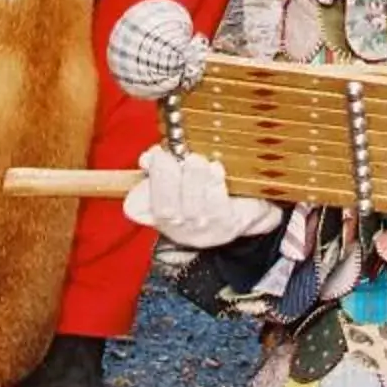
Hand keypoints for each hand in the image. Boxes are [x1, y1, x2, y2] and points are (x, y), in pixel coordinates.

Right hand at [121, 145, 280, 249]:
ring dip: (192, 181)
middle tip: (170, 155)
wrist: (248, 205)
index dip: (139, 186)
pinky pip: (218, 210)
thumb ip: (162, 165)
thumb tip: (149, 158)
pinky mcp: (228, 227)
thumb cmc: (210, 186)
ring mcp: (204, 231)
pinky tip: (216, 170)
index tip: (150, 159)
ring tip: (196, 160)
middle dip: (165, 179)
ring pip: (192, 210)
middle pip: (165, 210)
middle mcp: (178, 227)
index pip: (138, 208)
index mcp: (160, 212)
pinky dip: (214, 187)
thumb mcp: (182, 173)